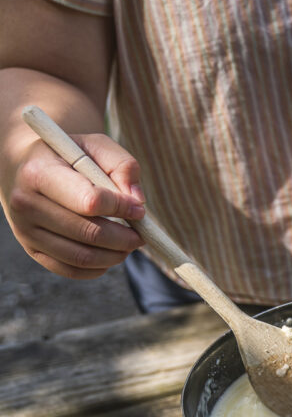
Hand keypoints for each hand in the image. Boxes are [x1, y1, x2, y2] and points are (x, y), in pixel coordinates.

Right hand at [3, 133, 144, 278]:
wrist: (27, 168)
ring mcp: (25, 230)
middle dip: (125, 238)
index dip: (121, 208)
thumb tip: (138, 201)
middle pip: (89, 233)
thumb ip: (123, 166)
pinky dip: (98, 268)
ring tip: (129, 244)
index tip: (139, 210)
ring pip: (81, 257)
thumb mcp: (96, 146)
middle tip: (141, 235)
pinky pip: (70, 269)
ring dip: (115, 255)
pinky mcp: (32, 249)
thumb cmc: (69, 156)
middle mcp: (26, 204)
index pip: (89, 201)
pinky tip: (110, 254)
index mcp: (39, 172)